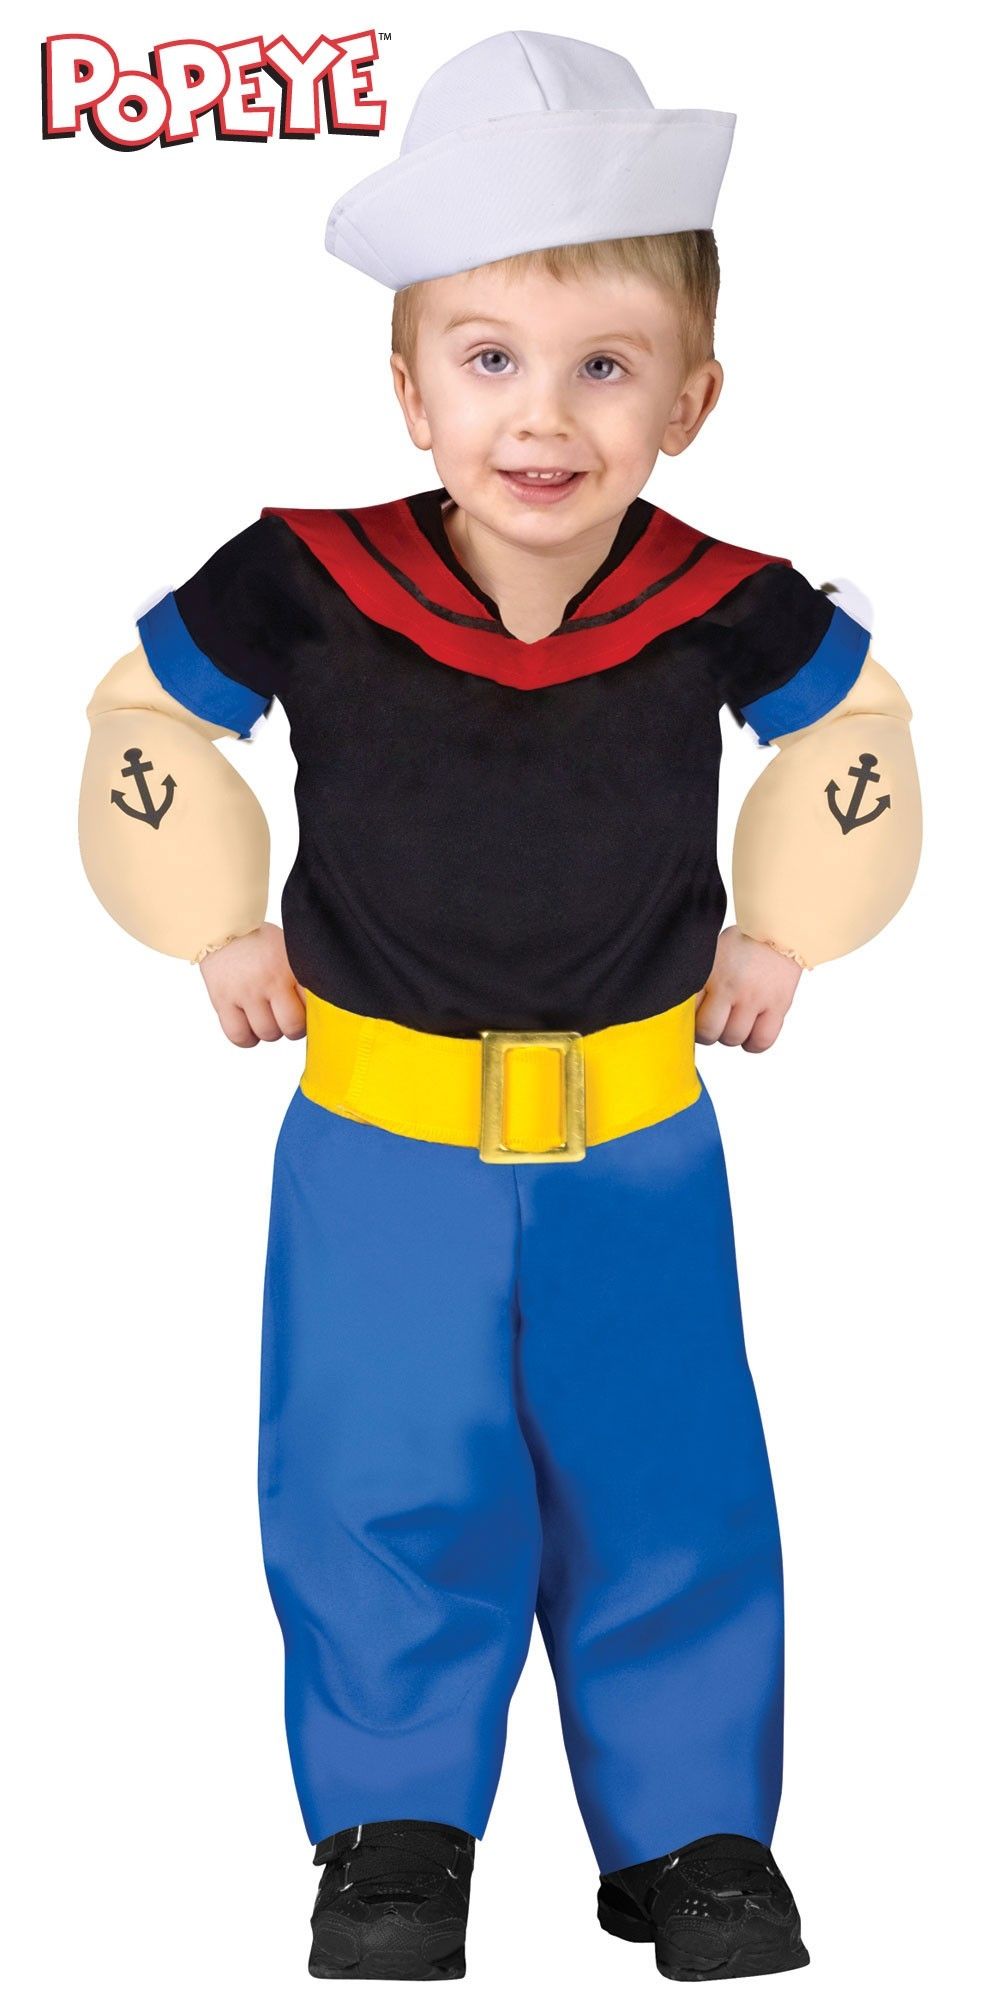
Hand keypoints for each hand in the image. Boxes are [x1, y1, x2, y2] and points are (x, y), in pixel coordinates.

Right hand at [198, 922, 306, 1046]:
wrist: (222, 928)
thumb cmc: (259, 943)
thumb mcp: (288, 951)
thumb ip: (302, 975)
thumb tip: (319, 1006)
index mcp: (289, 966)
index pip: (313, 1005)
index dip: (312, 1013)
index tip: (306, 1010)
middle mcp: (269, 980)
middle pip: (292, 1026)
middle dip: (294, 1028)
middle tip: (289, 1020)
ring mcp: (245, 992)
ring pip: (267, 1033)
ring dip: (271, 1032)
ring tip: (268, 1019)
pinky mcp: (222, 1001)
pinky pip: (239, 1035)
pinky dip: (248, 1039)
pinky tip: (250, 1029)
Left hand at [694, 924, 802, 1052]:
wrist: (782, 930)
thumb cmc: (744, 943)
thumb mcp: (713, 953)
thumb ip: (700, 979)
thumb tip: (684, 1009)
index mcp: (711, 971)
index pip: (688, 1010)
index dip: (688, 1018)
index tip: (694, 1016)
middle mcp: (732, 986)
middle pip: (709, 1031)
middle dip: (708, 1032)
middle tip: (712, 1024)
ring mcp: (756, 998)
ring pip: (734, 1038)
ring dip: (730, 1036)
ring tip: (733, 1024)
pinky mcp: (778, 1006)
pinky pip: (762, 1040)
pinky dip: (753, 1044)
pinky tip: (750, 1035)